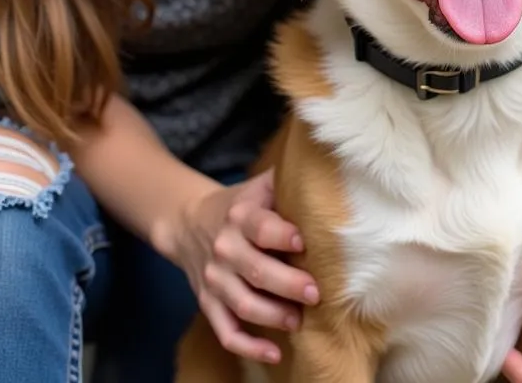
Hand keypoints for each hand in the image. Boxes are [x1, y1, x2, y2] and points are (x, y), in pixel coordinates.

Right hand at [173, 168, 319, 364]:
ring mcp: (215, 279)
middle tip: (316, 293)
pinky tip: (274, 353)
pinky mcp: (208, 303)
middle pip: (256, 271)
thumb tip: (331, 168)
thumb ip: (289, 180)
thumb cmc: (241, 204)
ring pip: (242, 303)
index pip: (260, 227)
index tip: (303, 244)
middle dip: (287, 284)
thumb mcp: (260, 186)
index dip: (281, 236)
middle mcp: (225, 248)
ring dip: (273, 316)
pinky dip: (249, 347)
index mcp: (241, 215)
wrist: (189, 223)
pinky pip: (226, 331)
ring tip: (299, 321)